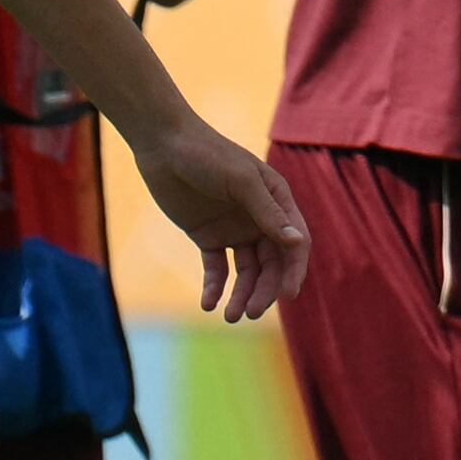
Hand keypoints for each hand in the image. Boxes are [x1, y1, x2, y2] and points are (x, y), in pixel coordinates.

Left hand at [117, 112, 307, 321]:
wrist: (163, 143)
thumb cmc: (208, 154)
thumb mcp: (241, 181)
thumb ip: (269, 213)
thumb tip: (297, 244)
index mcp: (277, 202)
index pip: (294, 244)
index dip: (293, 270)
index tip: (287, 295)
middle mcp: (260, 219)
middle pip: (271, 264)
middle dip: (263, 290)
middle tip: (251, 313)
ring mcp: (234, 229)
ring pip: (245, 271)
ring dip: (241, 295)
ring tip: (230, 317)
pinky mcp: (207, 236)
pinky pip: (216, 268)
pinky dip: (214, 287)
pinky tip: (208, 303)